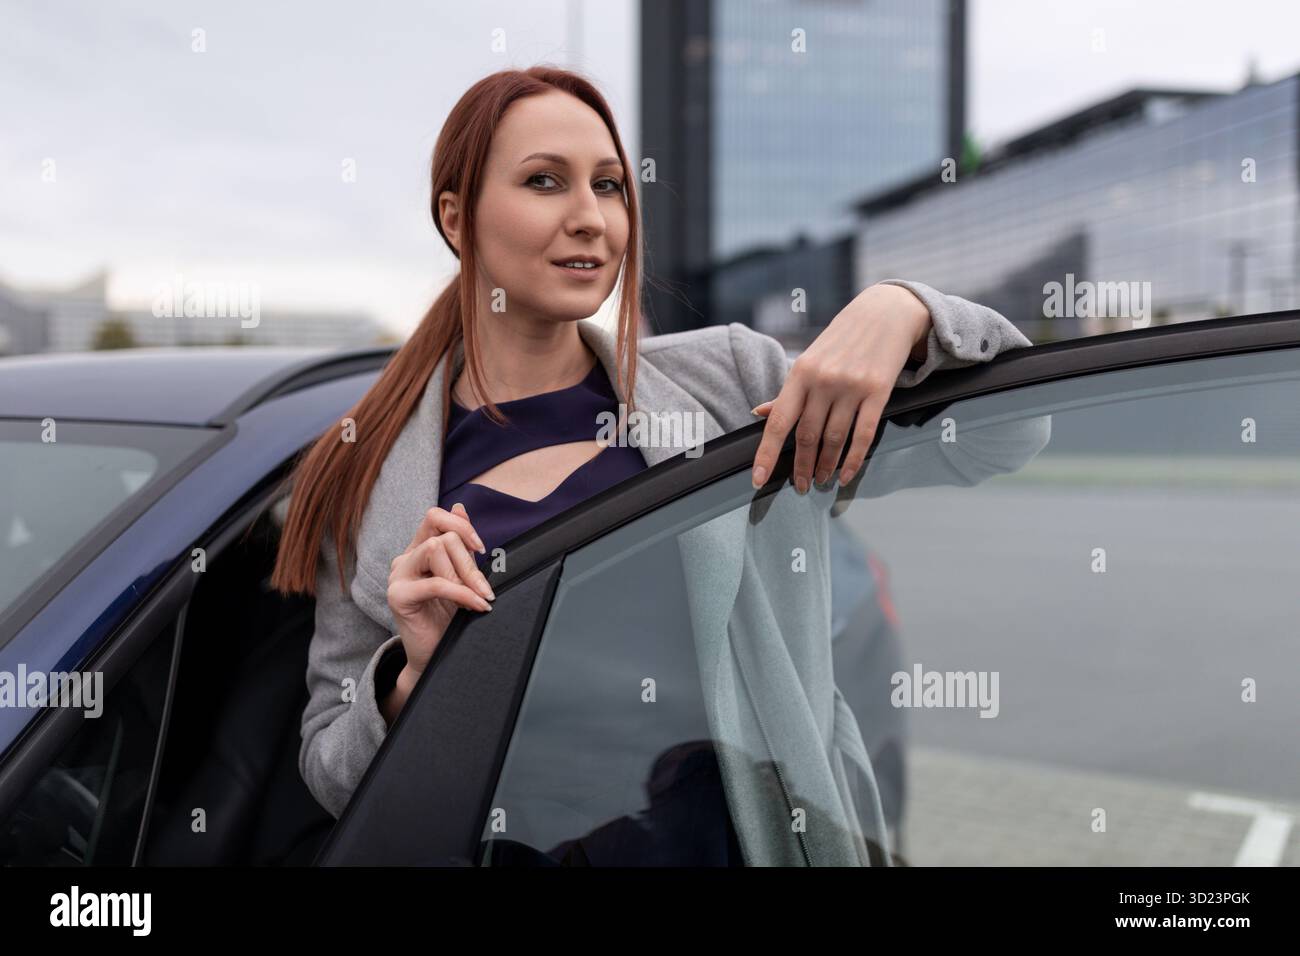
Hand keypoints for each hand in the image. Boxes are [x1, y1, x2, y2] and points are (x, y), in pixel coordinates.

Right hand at [386, 502, 493, 676]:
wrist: (433, 654)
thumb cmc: (447, 618)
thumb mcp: (461, 576)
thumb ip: (460, 546)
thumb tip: (460, 507)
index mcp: (418, 549)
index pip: (435, 517)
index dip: (462, 525)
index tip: (481, 548)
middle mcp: (405, 558)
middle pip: (442, 536)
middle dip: (470, 561)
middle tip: (486, 588)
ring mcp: (398, 575)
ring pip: (436, 549)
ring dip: (465, 574)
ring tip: (478, 597)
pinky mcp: (398, 595)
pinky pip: (436, 583)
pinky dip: (462, 593)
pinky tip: (475, 605)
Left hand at [750, 283, 930, 491]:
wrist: (884, 313)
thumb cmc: (841, 340)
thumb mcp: (809, 360)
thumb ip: (787, 391)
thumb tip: (758, 413)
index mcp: (800, 373)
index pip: (779, 422)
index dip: (767, 454)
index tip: (758, 479)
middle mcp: (824, 381)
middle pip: (807, 436)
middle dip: (801, 467)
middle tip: (800, 486)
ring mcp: (851, 387)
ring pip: (834, 439)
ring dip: (826, 466)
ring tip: (821, 480)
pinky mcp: (878, 392)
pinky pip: (864, 435)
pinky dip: (854, 460)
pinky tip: (845, 475)